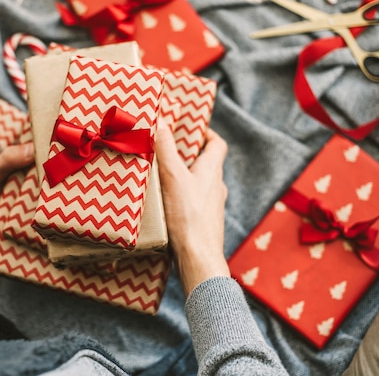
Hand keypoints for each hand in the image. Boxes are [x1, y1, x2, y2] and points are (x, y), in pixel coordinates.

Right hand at [156, 124, 229, 295]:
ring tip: (161, 176)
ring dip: (183, 178)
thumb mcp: (172, 176)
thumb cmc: (188, 216)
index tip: (192, 129)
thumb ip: (166, 148)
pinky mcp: (203, 223)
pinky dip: (181, 198)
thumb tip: (160, 121)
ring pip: (199, 185)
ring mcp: (211, 207)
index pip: (217, 145)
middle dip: (188, 155)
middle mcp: (216, 187)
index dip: (206, 134)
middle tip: (167, 151)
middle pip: (206, 164)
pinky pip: (193, 203)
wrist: (198, 258)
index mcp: (212, 170)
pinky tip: (165, 204)